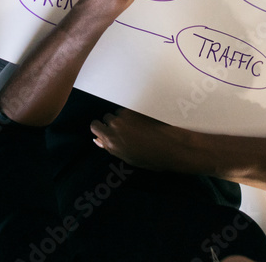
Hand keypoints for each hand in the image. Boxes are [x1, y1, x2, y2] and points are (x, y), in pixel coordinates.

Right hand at [90, 109, 209, 172]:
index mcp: (111, 142)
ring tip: (137, 127)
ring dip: (124, 118)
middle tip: (125, 131)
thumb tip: (98, 140)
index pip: (95, 126)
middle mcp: (115, 126)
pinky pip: (130, 109)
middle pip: (106, 118)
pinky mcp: (137, 108)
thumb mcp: (127, 157)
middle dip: (113, 123)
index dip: (100, 128)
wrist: (171, 146)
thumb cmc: (151, 157)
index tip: (106, 130)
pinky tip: (143, 122)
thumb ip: (110, 147)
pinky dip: (134, 114)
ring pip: (118, 112)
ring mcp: (126, 116)